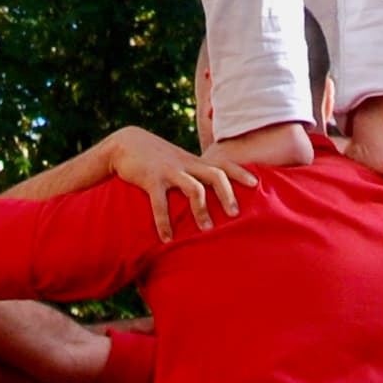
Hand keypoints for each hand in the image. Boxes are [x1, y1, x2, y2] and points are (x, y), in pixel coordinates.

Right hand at [100, 122, 239, 238]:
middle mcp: (185, 164)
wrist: (126, 143)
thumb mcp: (176, 162)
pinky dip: (164, 222)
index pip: (222, 164)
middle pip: (215, 174)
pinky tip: (167, 239)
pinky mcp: (151, 179)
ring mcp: (169, 171)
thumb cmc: (155, 158)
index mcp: (193, 162)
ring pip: (193, 188)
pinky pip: (160, 203)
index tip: (256, 184)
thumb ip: (191, 175)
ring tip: (207, 230)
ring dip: (202, 209)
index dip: (240, 172)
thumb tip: (205, 197)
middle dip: (227, 194)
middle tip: (235, 214)